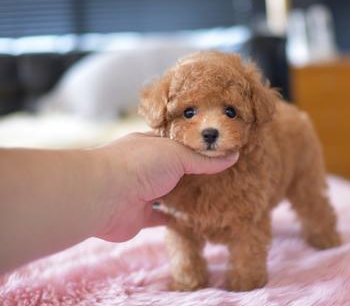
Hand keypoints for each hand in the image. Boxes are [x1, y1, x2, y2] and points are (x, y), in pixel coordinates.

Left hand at [92, 133, 238, 241]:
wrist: (104, 196)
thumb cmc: (139, 164)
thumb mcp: (178, 154)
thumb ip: (204, 159)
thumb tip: (233, 156)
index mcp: (151, 144)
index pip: (177, 142)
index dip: (196, 145)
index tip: (217, 148)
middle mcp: (145, 167)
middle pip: (173, 169)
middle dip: (192, 172)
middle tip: (220, 176)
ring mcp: (141, 192)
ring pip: (168, 193)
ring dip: (184, 195)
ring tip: (210, 197)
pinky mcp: (140, 216)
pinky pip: (162, 218)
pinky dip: (175, 219)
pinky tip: (192, 219)